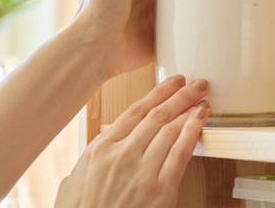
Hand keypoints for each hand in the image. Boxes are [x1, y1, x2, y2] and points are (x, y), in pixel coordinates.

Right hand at [55, 74, 209, 207]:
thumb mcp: (72, 184)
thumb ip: (89, 163)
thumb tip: (95, 156)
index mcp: (100, 149)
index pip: (135, 111)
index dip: (158, 93)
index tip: (172, 83)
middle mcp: (121, 155)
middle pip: (157, 115)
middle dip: (180, 96)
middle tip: (196, 84)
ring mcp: (141, 172)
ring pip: (170, 130)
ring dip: (189, 110)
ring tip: (202, 99)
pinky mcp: (159, 191)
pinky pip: (180, 154)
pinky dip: (192, 133)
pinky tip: (201, 120)